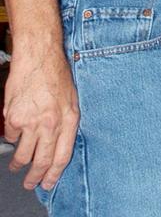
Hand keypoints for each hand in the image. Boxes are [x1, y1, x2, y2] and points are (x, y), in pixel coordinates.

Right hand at [4, 43, 78, 190]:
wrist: (39, 55)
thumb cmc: (56, 73)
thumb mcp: (71, 98)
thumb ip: (66, 122)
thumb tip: (61, 143)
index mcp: (68, 119)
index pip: (62, 156)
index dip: (54, 174)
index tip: (48, 183)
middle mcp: (50, 123)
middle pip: (42, 160)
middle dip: (34, 177)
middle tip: (30, 183)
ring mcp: (31, 122)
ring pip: (23, 154)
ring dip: (19, 163)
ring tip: (18, 165)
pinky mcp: (14, 117)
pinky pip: (11, 136)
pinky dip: (12, 137)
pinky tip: (16, 130)